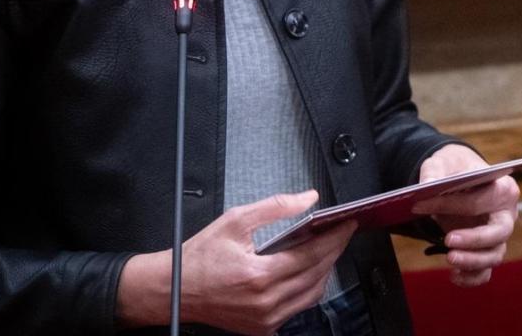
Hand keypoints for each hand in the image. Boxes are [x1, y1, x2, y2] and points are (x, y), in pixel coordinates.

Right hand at [116, 190, 353, 334]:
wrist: (174, 291)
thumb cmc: (199, 257)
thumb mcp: (235, 221)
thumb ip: (276, 207)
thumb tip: (307, 199)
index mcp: (260, 275)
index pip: (313, 254)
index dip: (335, 237)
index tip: (347, 224)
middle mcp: (266, 302)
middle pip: (318, 274)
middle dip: (334, 250)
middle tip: (340, 232)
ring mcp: (266, 319)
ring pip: (312, 294)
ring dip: (324, 270)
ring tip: (325, 248)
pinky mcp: (263, 328)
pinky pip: (298, 307)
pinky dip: (308, 287)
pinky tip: (306, 270)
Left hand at [412, 144, 519, 286]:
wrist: (460, 179)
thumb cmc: (455, 169)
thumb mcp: (442, 162)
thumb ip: (434, 172)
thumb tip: (426, 185)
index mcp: (503, 188)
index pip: (477, 201)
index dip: (448, 205)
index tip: (418, 206)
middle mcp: (507, 215)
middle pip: (498, 233)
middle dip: (474, 239)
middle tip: (449, 240)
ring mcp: (499, 237)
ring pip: (494, 255)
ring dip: (473, 261)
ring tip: (449, 259)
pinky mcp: (487, 252)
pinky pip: (485, 272)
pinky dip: (471, 278)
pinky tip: (453, 275)